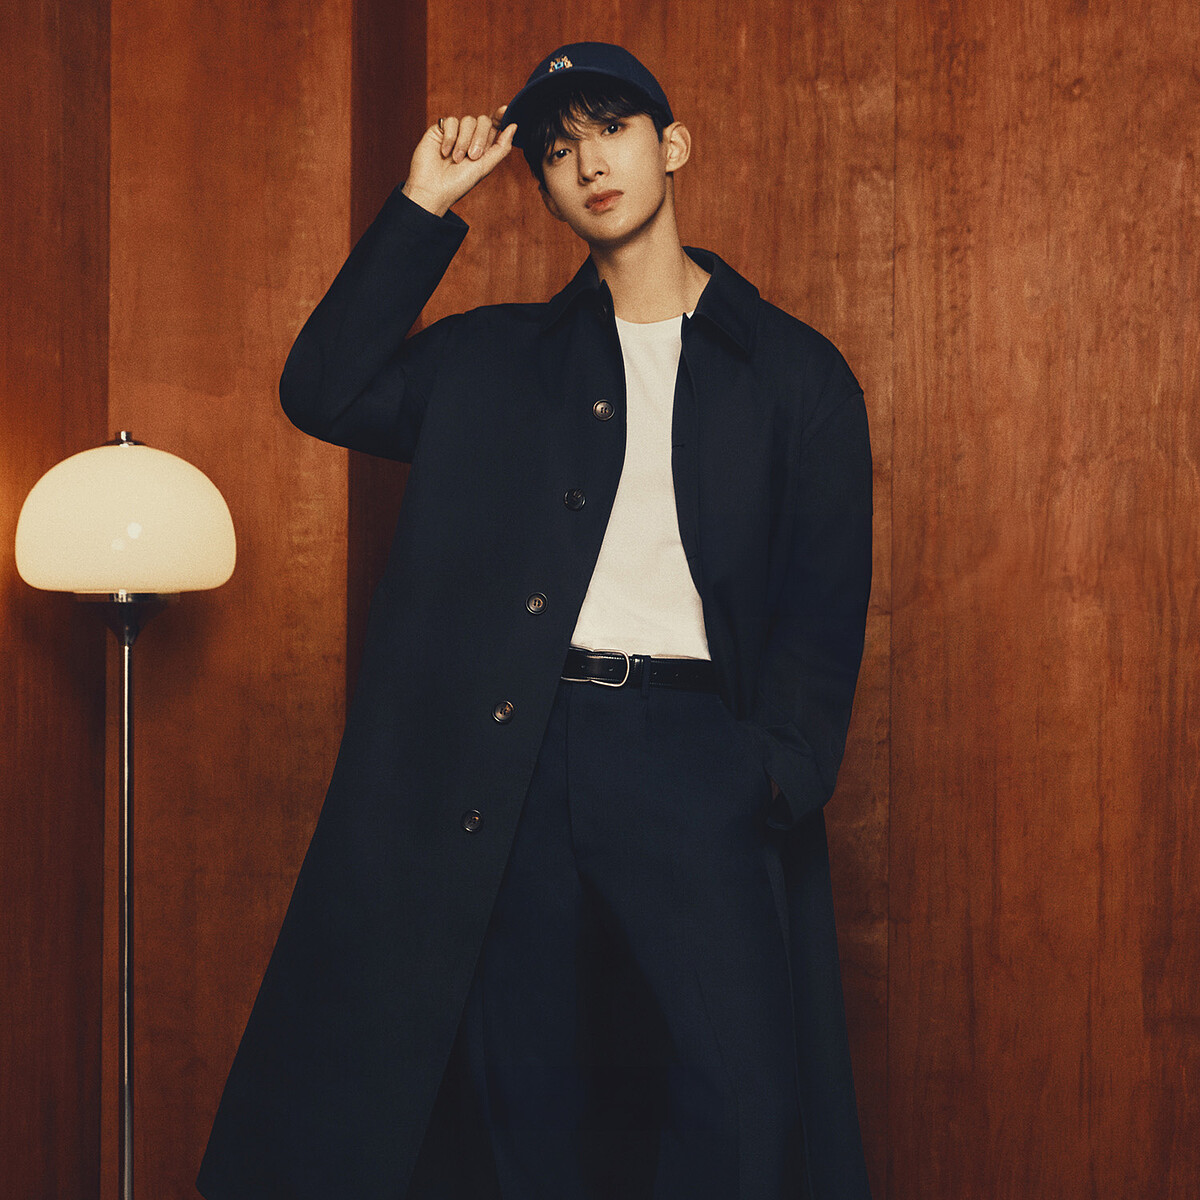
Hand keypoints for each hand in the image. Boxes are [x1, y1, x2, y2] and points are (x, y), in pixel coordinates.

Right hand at [402, 106, 516, 216]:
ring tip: (456, 159)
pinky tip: (445, 152)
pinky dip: (450, 137)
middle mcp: (471, 138)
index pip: (495, 126)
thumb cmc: (459, 183)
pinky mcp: (440, 130)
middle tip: (472, 156)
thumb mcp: (485, 166)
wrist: (433, 188)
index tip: (504, 110)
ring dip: (464, 141)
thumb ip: (501, 147)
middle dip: (480, 138)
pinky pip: (451, 121)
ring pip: (468, 120)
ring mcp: (456, 133)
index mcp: (484, 147)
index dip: (500, 117)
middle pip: (483, 121)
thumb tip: (514, 126)